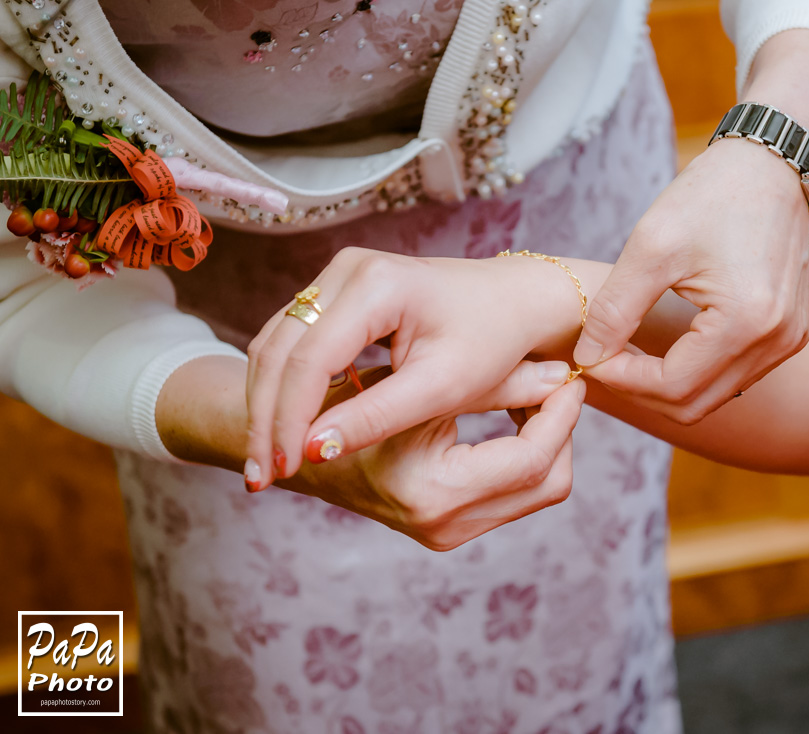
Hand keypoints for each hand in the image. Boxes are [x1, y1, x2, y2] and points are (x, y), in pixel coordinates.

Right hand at [245, 248, 582, 488]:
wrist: (516, 300)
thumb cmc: (493, 341)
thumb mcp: (441, 386)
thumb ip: (377, 416)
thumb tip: (313, 451)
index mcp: (379, 285)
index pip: (312, 359)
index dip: (292, 420)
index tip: (286, 472)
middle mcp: (349, 270)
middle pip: (282, 351)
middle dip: (268, 418)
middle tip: (260, 479)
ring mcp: (338, 276)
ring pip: (277, 347)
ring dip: (266, 406)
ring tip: (264, 465)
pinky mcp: (336, 292)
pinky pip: (289, 343)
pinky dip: (281, 389)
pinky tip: (280, 433)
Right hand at [278, 363, 585, 550]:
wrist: (287, 435)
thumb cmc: (340, 395)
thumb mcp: (424, 380)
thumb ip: (496, 384)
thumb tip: (564, 377)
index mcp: (430, 491)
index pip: (531, 461)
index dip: (559, 415)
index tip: (570, 374)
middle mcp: (438, 523)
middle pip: (545, 482)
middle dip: (559, 429)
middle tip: (559, 380)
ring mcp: (440, 531)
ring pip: (536, 489)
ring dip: (543, 439)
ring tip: (533, 388)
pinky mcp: (440, 525)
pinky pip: (512, 492)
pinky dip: (521, 452)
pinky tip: (508, 408)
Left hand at [575, 139, 808, 423]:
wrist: (772, 160)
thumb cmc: (714, 193)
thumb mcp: (651, 245)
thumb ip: (614, 309)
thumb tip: (587, 356)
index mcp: (747, 321)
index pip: (672, 386)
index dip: (623, 380)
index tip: (590, 357)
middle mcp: (777, 341)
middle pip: (694, 404)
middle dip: (641, 391)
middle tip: (603, 359)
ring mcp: (789, 340)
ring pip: (714, 396)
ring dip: (666, 385)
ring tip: (627, 352)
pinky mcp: (790, 333)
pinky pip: (734, 376)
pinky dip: (694, 372)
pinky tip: (663, 347)